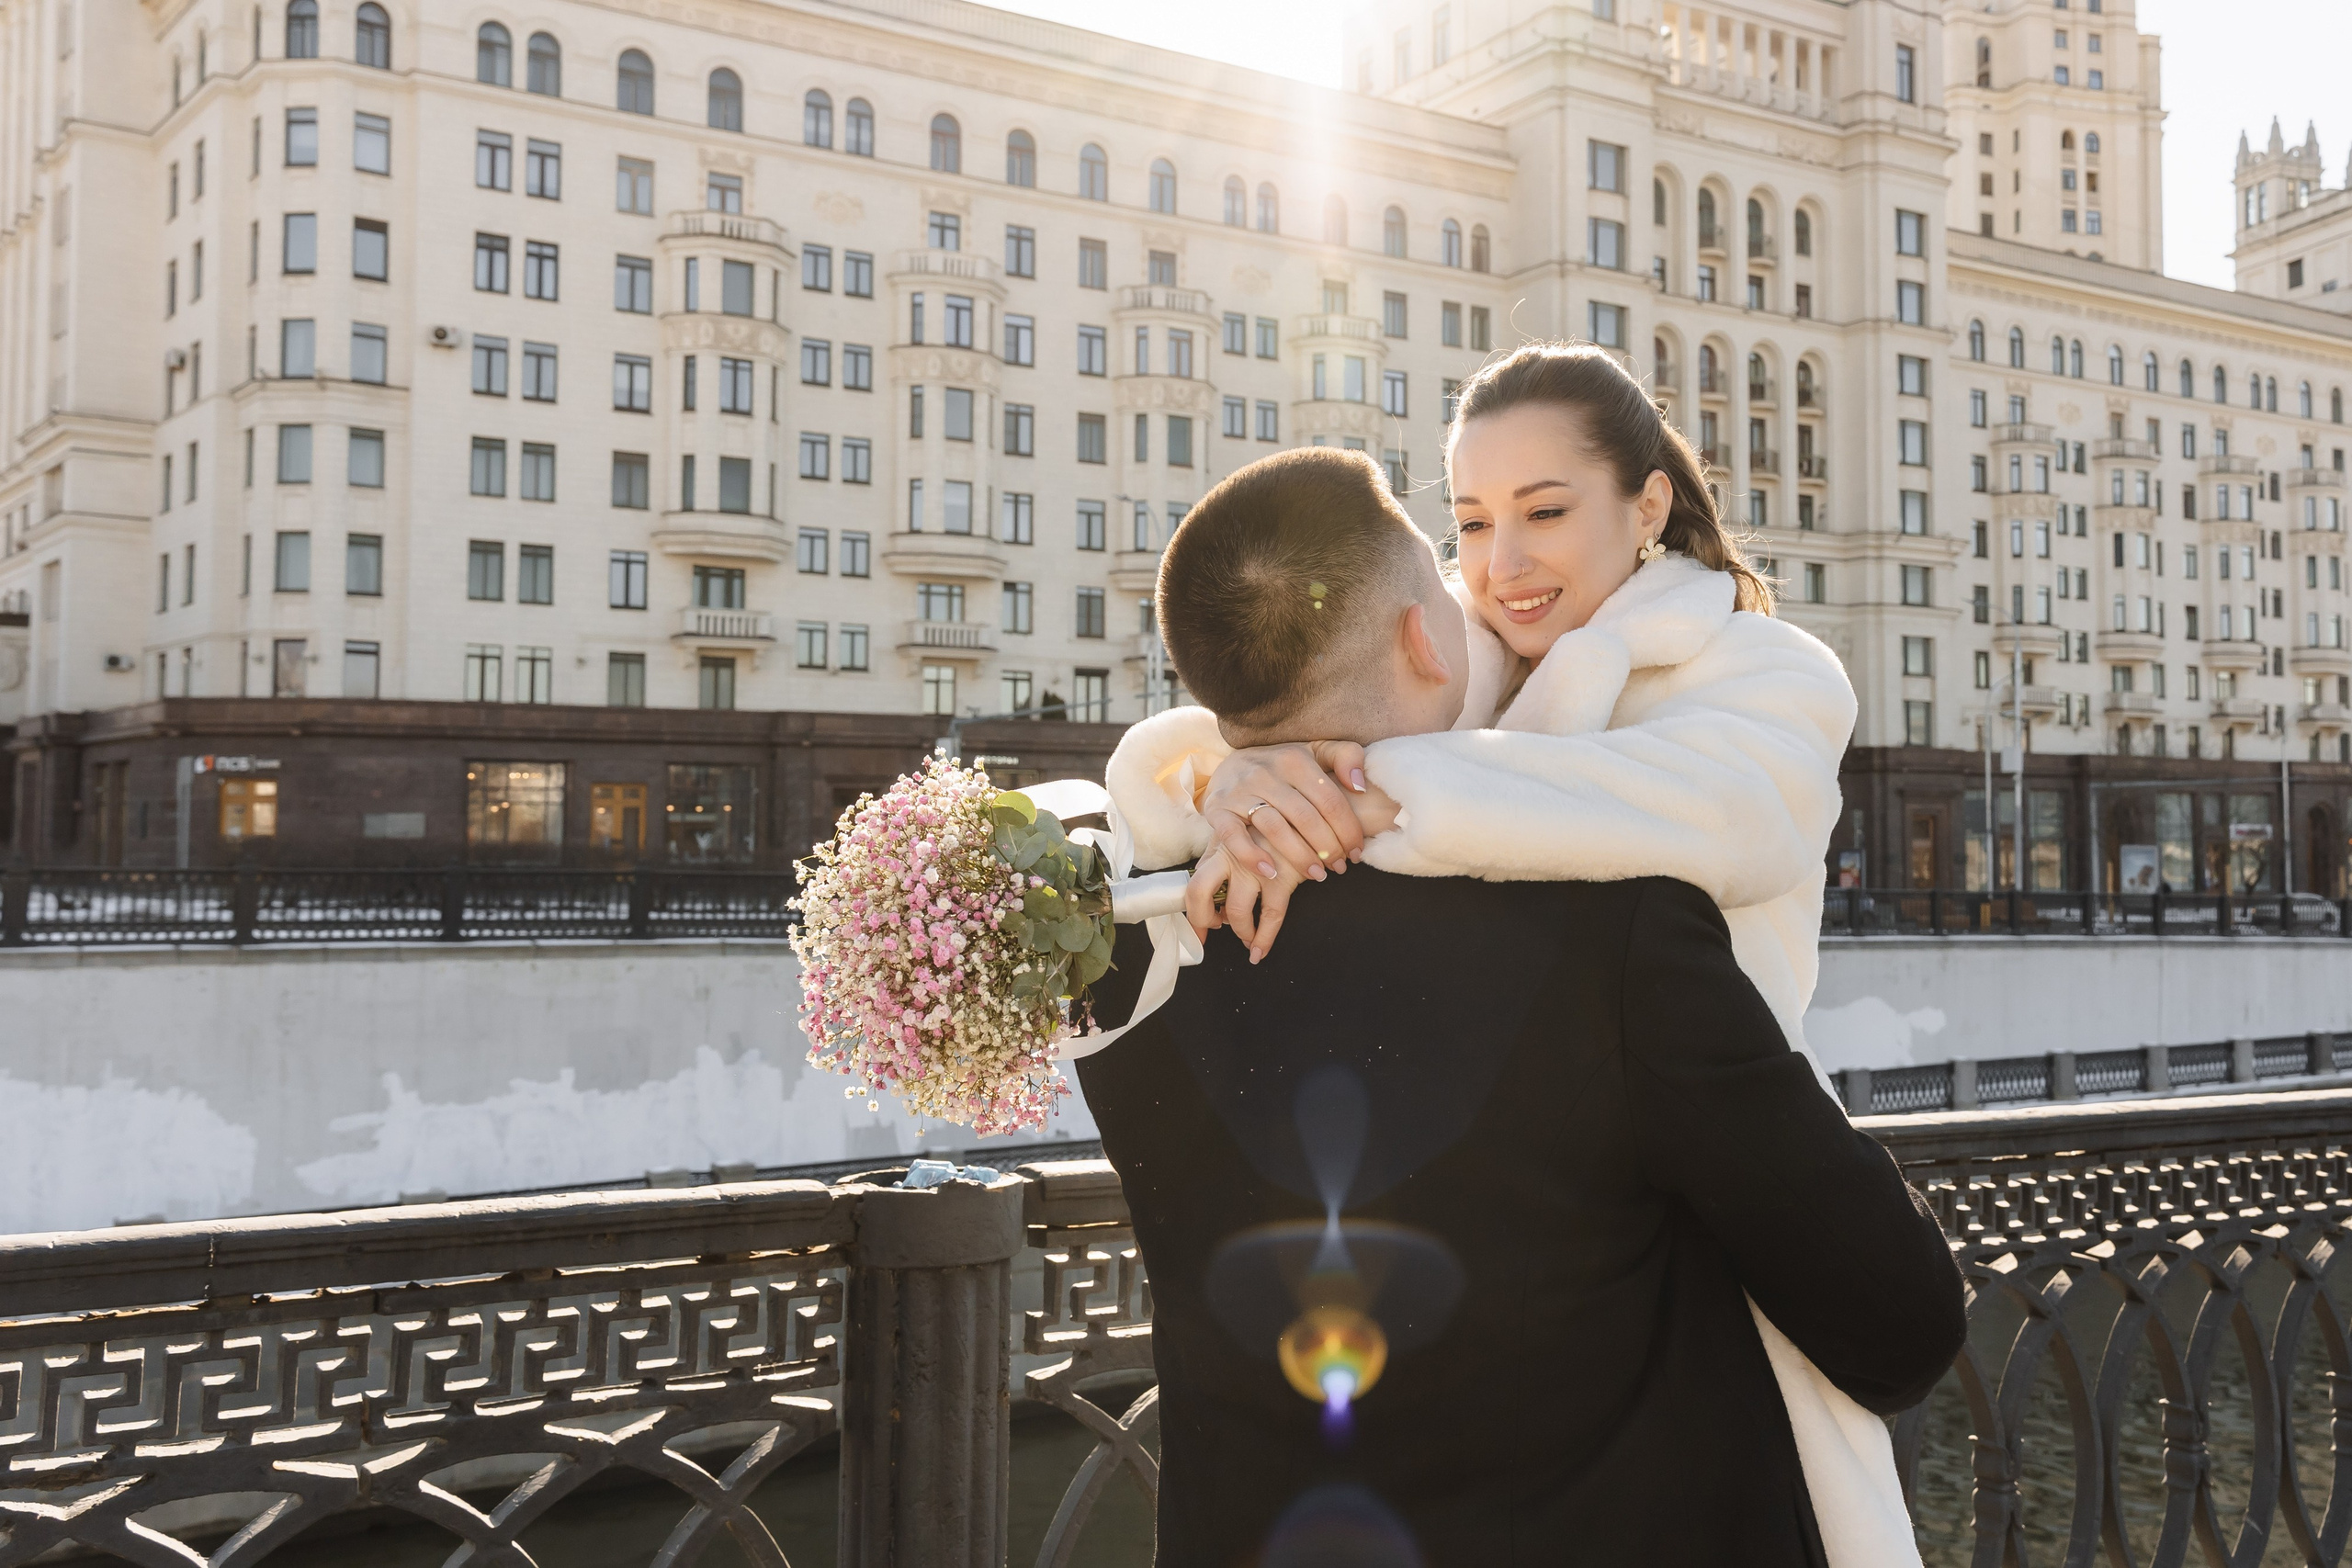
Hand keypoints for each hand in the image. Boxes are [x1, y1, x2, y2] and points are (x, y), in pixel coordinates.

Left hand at [1186, 843, 1308, 963]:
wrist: (1309, 822)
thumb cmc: (1274, 832)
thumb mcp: (1242, 836)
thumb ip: (1221, 859)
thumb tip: (1207, 894)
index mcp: (1219, 847)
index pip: (1193, 881)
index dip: (1192, 912)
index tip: (1197, 931)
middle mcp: (1231, 855)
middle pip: (1199, 891)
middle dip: (1202, 918)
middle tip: (1215, 929)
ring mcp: (1255, 867)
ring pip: (1235, 912)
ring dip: (1241, 932)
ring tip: (1248, 937)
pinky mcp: (1281, 877)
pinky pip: (1270, 917)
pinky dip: (1264, 939)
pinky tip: (1259, 950)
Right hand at [1200, 742, 1371, 885]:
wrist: (1234, 763)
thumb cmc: (1285, 766)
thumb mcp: (1317, 751)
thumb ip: (1347, 757)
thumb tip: (1360, 785)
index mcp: (1295, 760)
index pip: (1330, 801)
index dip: (1348, 831)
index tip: (1357, 852)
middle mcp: (1266, 773)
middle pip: (1306, 818)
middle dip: (1329, 849)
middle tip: (1339, 868)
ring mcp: (1240, 791)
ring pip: (1275, 829)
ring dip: (1300, 857)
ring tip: (1317, 875)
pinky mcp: (1218, 809)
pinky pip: (1233, 836)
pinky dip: (1251, 856)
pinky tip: (1272, 873)